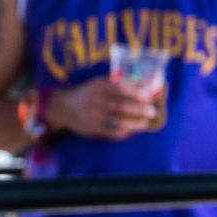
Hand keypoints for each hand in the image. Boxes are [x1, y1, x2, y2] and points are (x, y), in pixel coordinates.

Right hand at [45, 76, 160, 141]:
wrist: (63, 107)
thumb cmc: (89, 93)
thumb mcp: (99, 83)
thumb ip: (118, 85)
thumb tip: (145, 88)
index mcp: (98, 86)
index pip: (120, 88)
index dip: (136, 93)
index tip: (148, 97)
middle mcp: (95, 100)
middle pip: (121, 106)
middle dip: (140, 110)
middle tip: (152, 112)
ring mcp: (92, 115)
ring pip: (118, 121)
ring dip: (135, 123)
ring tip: (145, 123)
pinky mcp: (91, 128)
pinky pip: (111, 132)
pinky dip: (124, 132)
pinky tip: (132, 130)